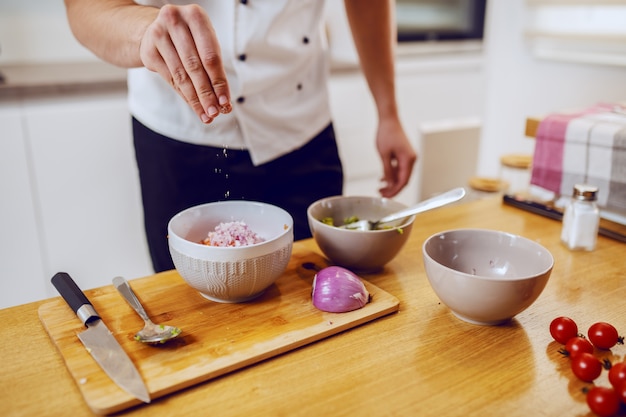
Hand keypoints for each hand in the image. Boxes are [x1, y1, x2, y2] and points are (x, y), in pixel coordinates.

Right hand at [139, 4, 231, 123]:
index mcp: (196, 16)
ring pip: (181, 75)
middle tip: (215, 112)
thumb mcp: (205, 44)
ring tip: (206, 114)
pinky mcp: (148, 50)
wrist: (158, 29)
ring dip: (195, 99)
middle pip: (194, 66)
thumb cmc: (190, 38)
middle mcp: (175, 20)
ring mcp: (158, 34)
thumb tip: (224, 102)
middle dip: (207, 93)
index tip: (225, 101)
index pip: (210, 56)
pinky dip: (183, 95)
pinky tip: (193, 106)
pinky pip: (170, 78)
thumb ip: (215, 69)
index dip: (218, 81)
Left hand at [375, 119, 416, 197]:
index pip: (403, 182)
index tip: (386, 197)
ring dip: (391, 182)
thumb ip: (387, 171)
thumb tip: (389, 184)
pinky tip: (382, 178)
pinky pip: (399, 168)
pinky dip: (391, 174)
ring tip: (379, 187)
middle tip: (380, 193)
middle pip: (403, 180)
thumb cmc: (386, 133)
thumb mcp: (384, 155)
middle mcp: (411, 159)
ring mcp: (408, 157)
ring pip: (401, 175)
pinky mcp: (404, 155)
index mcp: (409, 160)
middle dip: (392, 188)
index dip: (395, 191)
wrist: (388, 120)